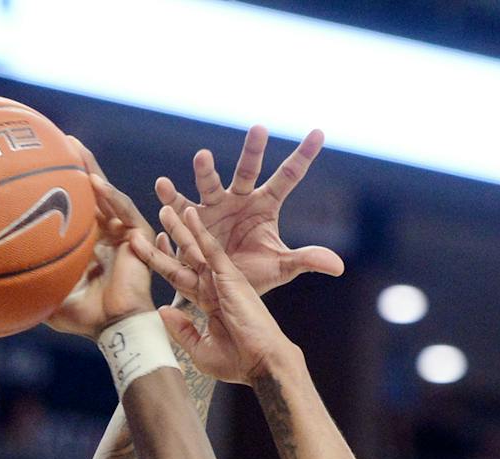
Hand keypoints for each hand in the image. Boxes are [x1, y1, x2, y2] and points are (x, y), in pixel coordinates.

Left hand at [45, 143, 157, 339]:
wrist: (113, 328)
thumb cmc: (84, 316)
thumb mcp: (49, 296)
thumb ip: (29, 284)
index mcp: (89, 241)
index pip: (76, 205)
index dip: (64, 185)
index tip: (45, 165)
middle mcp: (107, 231)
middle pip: (92, 190)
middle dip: (79, 164)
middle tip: (62, 141)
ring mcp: (123, 231)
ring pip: (108, 193)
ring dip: (93, 169)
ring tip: (77, 149)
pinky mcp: (139, 235)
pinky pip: (123, 210)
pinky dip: (110, 196)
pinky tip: (95, 182)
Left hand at [132, 203, 293, 382]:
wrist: (262, 364)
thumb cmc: (238, 361)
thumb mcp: (200, 349)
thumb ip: (181, 330)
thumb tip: (162, 310)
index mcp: (207, 303)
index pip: (179, 278)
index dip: (162, 263)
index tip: (146, 248)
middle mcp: (213, 287)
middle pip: (184, 260)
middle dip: (166, 242)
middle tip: (149, 222)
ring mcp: (222, 280)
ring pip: (195, 250)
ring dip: (179, 229)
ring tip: (164, 208)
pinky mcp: (230, 277)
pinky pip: (211, 250)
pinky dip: (199, 232)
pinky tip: (188, 213)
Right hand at [155, 127, 342, 295]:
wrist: (218, 288)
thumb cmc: (251, 274)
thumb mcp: (279, 269)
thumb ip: (304, 261)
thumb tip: (337, 266)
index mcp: (265, 206)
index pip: (288, 177)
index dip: (303, 156)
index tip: (318, 133)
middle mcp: (239, 199)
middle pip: (248, 171)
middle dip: (253, 151)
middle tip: (259, 129)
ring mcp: (213, 206)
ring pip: (211, 184)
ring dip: (206, 171)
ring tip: (202, 156)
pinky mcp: (190, 218)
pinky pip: (180, 206)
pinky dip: (170, 197)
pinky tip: (163, 185)